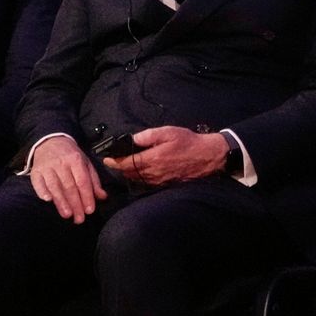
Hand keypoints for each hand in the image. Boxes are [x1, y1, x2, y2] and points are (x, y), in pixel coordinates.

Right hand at [32, 135, 106, 223]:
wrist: (51, 141)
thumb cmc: (71, 156)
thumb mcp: (86, 163)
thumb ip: (93, 180)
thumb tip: (102, 197)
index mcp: (76, 161)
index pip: (82, 181)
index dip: (86, 196)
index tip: (89, 210)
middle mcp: (61, 164)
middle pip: (69, 186)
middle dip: (75, 204)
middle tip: (79, 218)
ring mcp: (47, 167)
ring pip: (54, 186)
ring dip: (61, 202)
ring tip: (67, 215)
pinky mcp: (35, 171)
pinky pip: (38, 182)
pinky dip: (42, 191)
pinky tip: (47, 200)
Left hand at [104, 127, 229, 186]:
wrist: (208, 156)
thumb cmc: (189, 142)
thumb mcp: (168, 132)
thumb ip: (147, 135)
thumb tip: (132, 139)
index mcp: (152, 159)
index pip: (125, 163)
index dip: (114, 161)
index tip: (107, 158)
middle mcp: (153, 172)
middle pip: (128, 173)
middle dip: (121, 167)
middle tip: (117, 159)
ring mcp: (159, 180)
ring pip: (137, 179)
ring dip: (129, 173)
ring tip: (128, 165)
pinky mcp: (165, 184)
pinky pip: (147, 182)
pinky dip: (140, 177)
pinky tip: (142, 171)